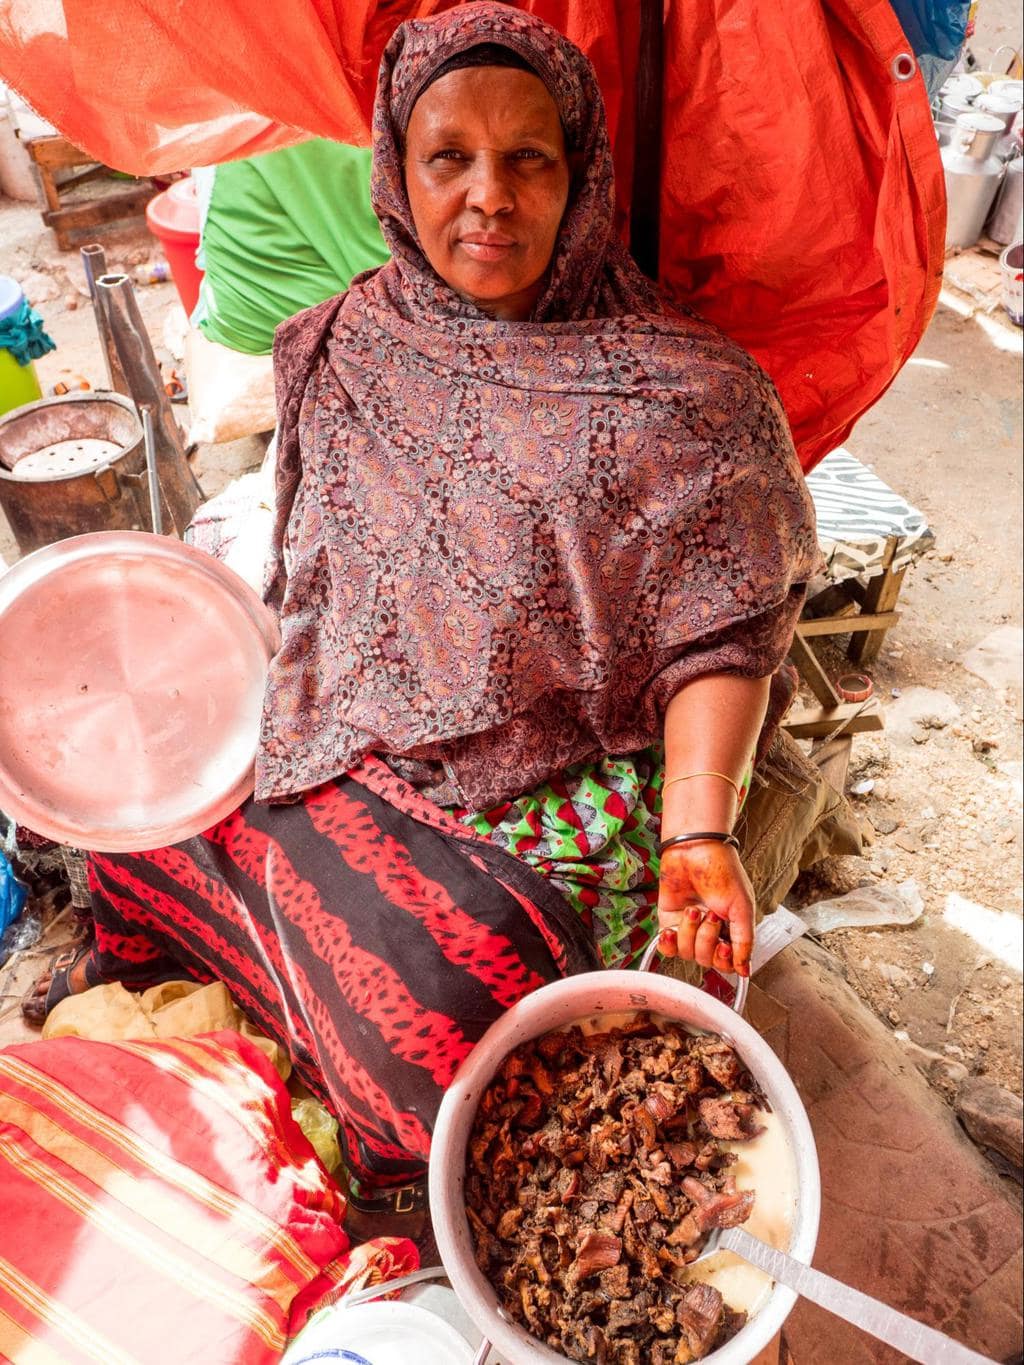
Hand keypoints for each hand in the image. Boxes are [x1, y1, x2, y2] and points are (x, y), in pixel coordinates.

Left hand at [656, 840, 754, 976]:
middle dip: (706, 939)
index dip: (724, 960)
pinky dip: (669, 942)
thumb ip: (745, 940)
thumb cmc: (722, 870)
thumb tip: (745, 969)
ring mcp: (689, 928)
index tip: (724, 945)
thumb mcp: (742, 906)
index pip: (726, 963)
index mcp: (730, 930)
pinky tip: (673, 929)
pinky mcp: (669, 921)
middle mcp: (710, 933)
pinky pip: (667, 947)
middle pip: (705, 960)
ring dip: (690, 932)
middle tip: (710, 916)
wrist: (695, 849)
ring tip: (694, 910)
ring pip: (686, 953)